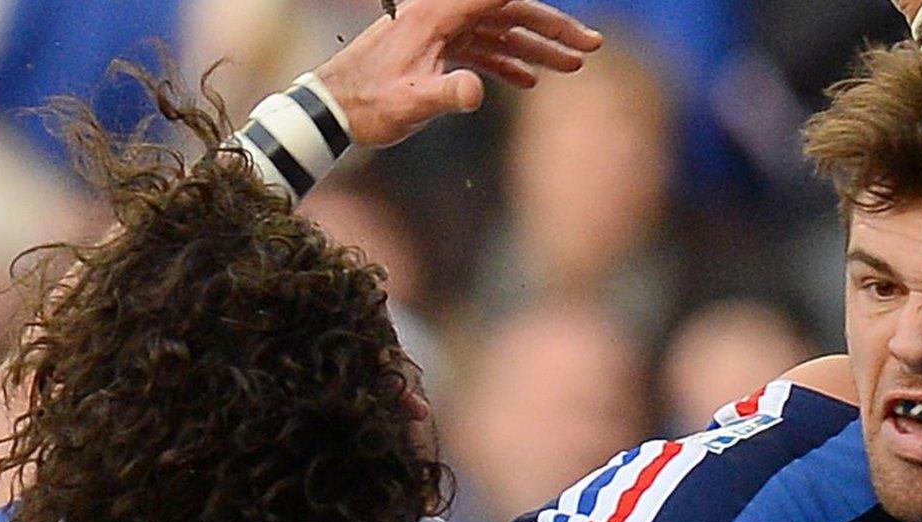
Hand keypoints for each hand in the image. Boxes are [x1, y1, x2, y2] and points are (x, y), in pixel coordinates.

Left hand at [316, 0, 602, 147]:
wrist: (330, 111)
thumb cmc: (366, 105)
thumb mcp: (410, 104)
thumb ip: (447, 94)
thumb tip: (479, 91)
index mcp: (438, 15)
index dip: (540, 10)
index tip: (577, 27)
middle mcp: (441, 14)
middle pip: (509, 12)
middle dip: (553, 29)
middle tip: (592, 47)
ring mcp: (438, 32)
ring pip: (499, 31)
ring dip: (536, 48)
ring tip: (573, 66)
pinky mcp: (434, 50)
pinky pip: (480, 49)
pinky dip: (507, 62)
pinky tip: (529, 81)